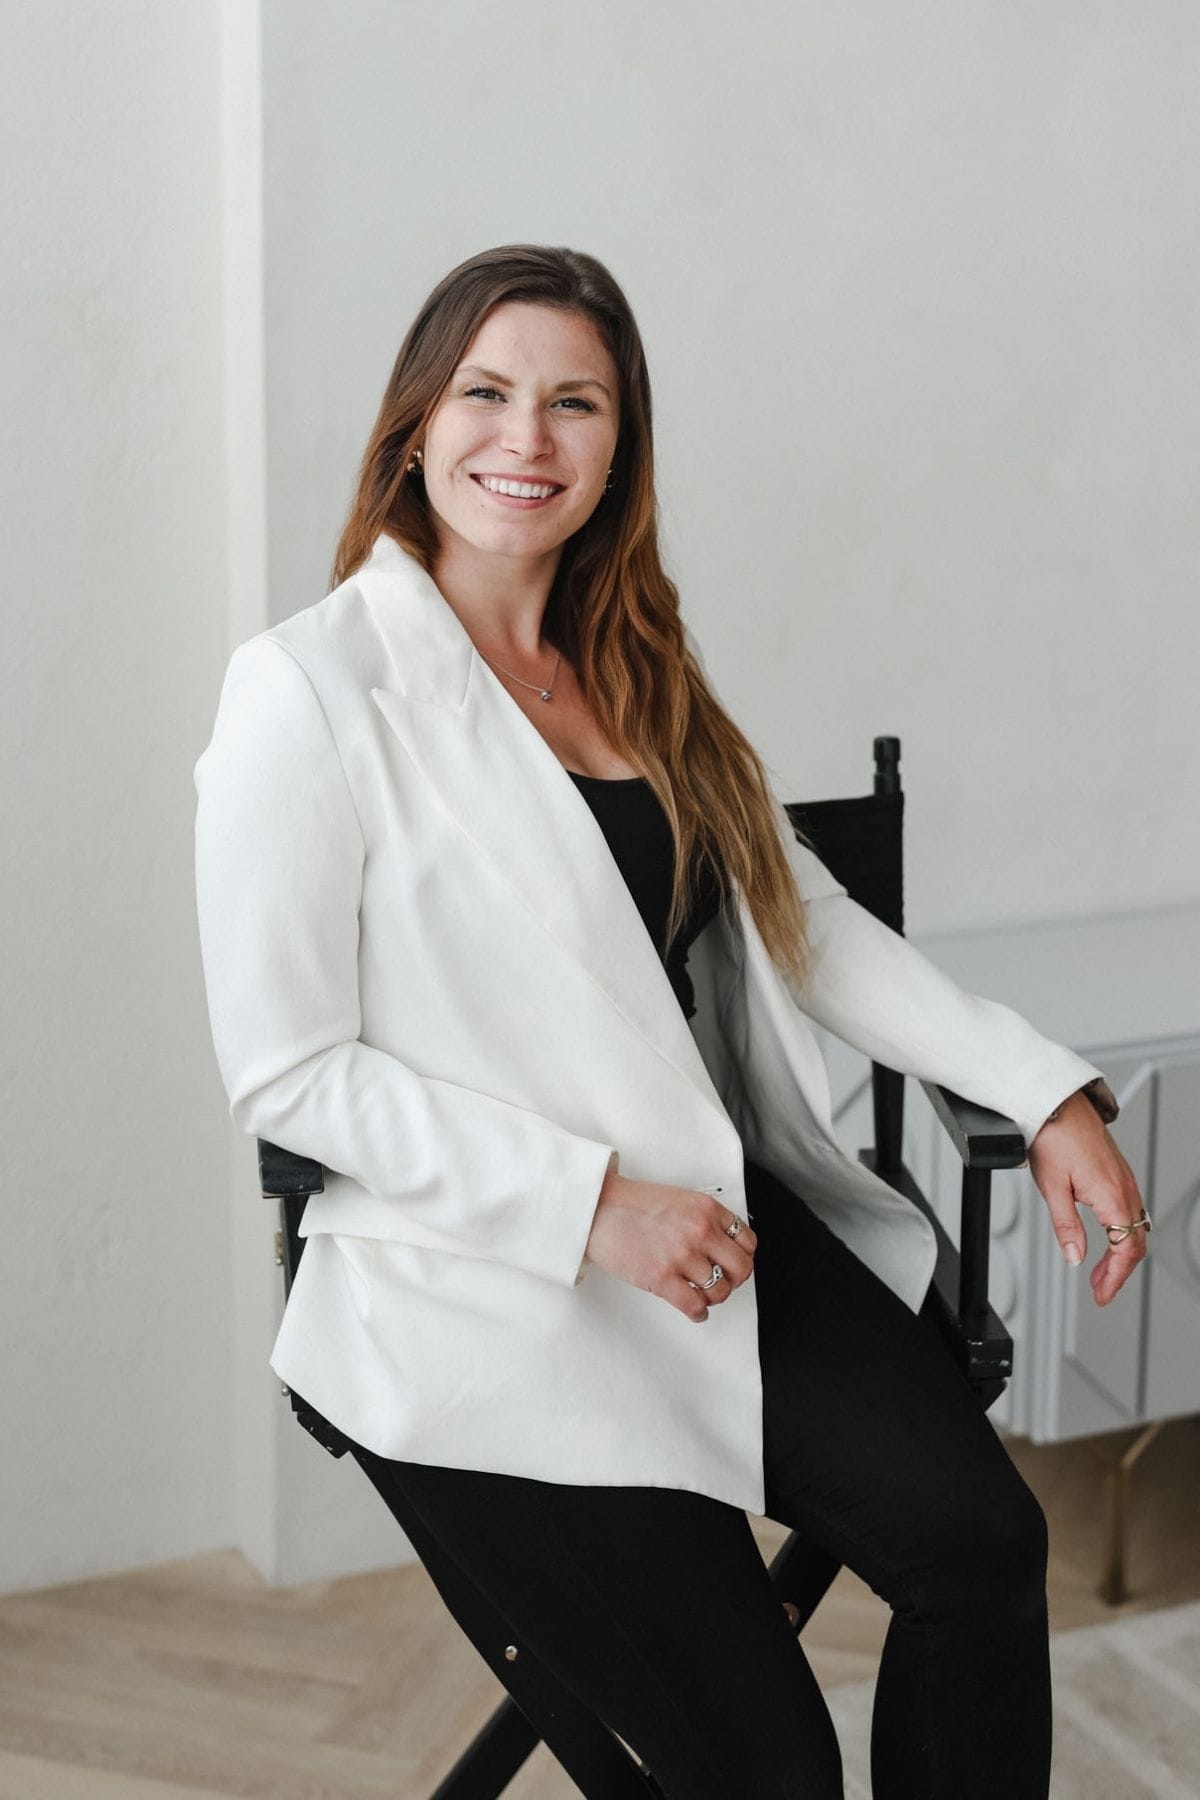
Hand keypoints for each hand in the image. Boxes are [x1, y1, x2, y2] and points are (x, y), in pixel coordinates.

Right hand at [583, 1168, 756, 1320]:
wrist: (596, 1208)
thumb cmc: (629, 1204)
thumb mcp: (678, 1199)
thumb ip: (702, 1219)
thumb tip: (719, 1244)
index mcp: (706, 1209)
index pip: (747, 1240)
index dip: (743, 1256)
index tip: (736, 1263)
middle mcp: (699, 1231)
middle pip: (741, 1268)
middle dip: (735, 1280)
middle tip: (726, 1283)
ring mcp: (681, 1255)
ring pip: (720, 1290)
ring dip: (714, 1297)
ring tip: (704, 1295)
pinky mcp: (662, 1278)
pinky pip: (695, 1305)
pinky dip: (699, 1313)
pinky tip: (695, 1310)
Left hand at [1027, 1091, 1147, 1306]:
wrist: (1056, 1103)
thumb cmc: (1053, 1137)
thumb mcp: (1052, 1188)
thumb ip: (1067, 1226)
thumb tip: (1075, 1257)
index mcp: (1112, 1195)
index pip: (1125, 1249)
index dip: (1116, 1278)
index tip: (1103, 1295)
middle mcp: (1124, 1187)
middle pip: (1135, 1241)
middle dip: (1119, 1271)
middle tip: (1100, 1289)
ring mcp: (1124, 1178)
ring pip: (1134, 1226)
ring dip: (1120, 1252)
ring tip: (1100, 1270)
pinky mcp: (1118, 1171)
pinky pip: (1130, 1209)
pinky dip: (1121, 1231)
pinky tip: (1107, 1237)